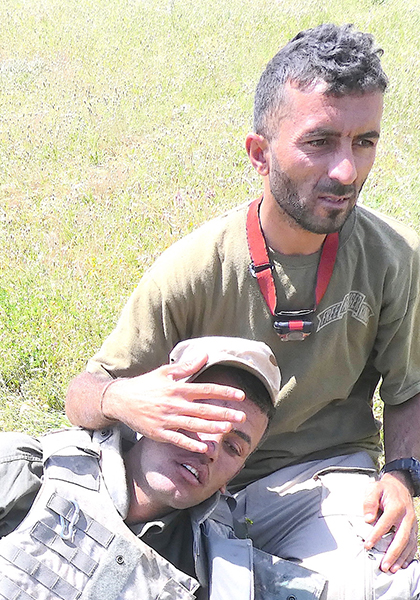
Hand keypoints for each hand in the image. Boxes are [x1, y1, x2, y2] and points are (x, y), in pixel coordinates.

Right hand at [101, 354, 245, 452]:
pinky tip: (205, 448)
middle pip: (204, 409)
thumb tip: (205, 355)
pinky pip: (178, 440)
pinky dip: (191, 444)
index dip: (224, 392)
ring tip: (228, 429)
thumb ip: (187, 366)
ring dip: (212, 428)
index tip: (240, 395)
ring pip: (194, 424)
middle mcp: (174, 404)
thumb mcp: (165, 372)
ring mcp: (167, 419)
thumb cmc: (146, 384)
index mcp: (178, 388)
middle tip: (242, 416)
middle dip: (224, 412)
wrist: (121, 400)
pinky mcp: (159, 433)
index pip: (206, 389)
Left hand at [363, 471, 417, 571]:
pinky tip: (403, 565)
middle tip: (383, 566)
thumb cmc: (384, 489)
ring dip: (401, 558)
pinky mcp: (414, 529)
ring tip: (392, 569)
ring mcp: (413, 524)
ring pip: (409, 544)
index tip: (367, 545)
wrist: (399, 486)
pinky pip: (414, 544)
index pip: (386, 523)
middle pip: (401, 538)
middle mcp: (407, 517)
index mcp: (396, 506)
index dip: (376, 535)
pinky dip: (409, 556)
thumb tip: (367, 518)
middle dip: (392, 553)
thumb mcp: (374, 489)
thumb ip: (369, 502)